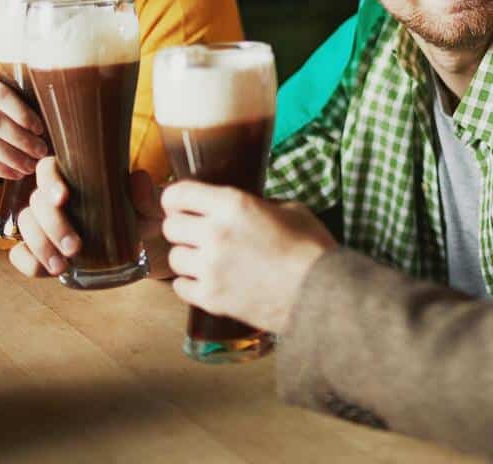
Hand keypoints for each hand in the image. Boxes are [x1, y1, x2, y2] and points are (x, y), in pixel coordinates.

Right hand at [9, 157, 168, 277]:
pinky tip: (48, 271)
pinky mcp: (39, 250)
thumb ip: (147, 196)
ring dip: (41, 245)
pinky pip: (19, 254)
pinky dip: (28, 262)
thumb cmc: (141, 218)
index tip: (63, 198)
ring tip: (64, 265)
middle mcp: (53, 199)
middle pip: (35, 201)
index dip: (49, 181)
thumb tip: (137, 177)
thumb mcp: (151, 209)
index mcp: (75, 178)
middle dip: (52, 225)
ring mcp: (43, 225)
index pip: (48, 169)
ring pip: (26, 225)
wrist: (139, 248)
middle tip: (76, 247)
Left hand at [161, 183, 335, 333]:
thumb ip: (260, 205)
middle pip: (170, 226)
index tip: (182, 205)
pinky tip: (208, 280)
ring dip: (188, 257)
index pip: (178, 194)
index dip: (176, 199)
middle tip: (197, 233)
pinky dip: (190, 283)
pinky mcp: (211, 298)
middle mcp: (214, 233)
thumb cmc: (312, 249)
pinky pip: (180, 287)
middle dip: (183, 228)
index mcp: (233, 204)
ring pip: (174, 257)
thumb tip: (248, 208)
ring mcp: (210, 268)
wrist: (321, 293)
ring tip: (207, 260)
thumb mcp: (291, 210)